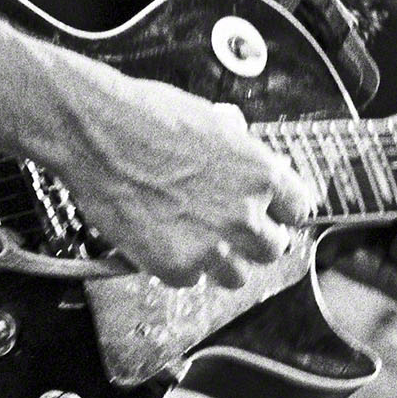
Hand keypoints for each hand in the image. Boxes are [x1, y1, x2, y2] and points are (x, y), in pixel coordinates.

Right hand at [49, 70, 316, 288]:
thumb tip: (248, 160)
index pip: (299, 210)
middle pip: (272, 249)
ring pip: (236, 276)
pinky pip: (191, 280)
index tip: (271, 213)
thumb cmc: (147, 116)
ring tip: (191, 238)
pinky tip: (160, 238)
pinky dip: (177, 266)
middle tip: (226, 228)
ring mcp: (212, 247)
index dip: (280, 211)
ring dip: (219, 261)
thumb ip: (241, 152)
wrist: (97, 133)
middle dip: (252, 240)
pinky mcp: (176, 268)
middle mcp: (244, 215)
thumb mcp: (212, 120)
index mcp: (260, 174)